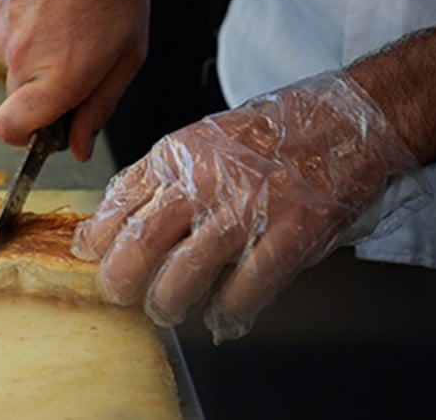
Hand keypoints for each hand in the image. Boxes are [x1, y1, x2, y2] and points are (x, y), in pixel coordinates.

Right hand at [0, 0, 149, 161]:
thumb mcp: (127, 55)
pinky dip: (28, 35)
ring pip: (16, 71)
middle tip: (82, 63)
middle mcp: (22, 59)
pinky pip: (8, 43)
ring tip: (71, 24)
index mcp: (59, 76)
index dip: (25, 138)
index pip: (10, 131)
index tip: (48, 129)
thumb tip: (78, 148)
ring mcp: (1, 35)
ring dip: (39, 61)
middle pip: (18, 104)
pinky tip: (53, 9)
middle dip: (45, 96)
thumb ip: (99, 108)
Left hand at [71, 72, 428, 341]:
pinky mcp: (293, 229)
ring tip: (166, 310)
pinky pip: (249, 283)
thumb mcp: (200, 140)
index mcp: (178, 154)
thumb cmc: (271, 135)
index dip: (97, 238)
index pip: (119, 202)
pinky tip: (223, 316)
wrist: (347, 119)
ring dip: (168, 301)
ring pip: (186, 270)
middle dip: (121, 279)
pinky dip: (230, 309)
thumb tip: (111, 220)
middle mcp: (206, 178)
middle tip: (120, 295)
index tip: (89, 258)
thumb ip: (160, 177)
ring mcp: (250, 204)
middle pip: (141, 241)